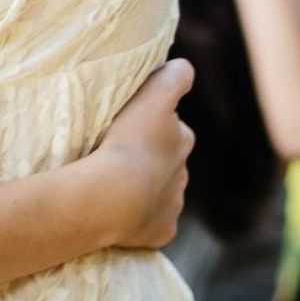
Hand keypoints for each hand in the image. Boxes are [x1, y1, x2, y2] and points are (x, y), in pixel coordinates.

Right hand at [89, 58, 194, 249]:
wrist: (114, 196)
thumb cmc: (129, 140)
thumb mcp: (152, 94)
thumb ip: (174, 76)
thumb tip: (185, 69)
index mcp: (182, 140)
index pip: (172, 126)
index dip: (154, 123)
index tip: (133, 124)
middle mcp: (183, 173)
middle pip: (166, 160)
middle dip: (150, 157)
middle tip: (119, 153)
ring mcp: (172, 205)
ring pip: (159, 192)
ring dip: (143, 187)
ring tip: (114, 183)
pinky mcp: (162, 231)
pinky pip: (150, 222)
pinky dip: (139, 218)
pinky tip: (119, 211)